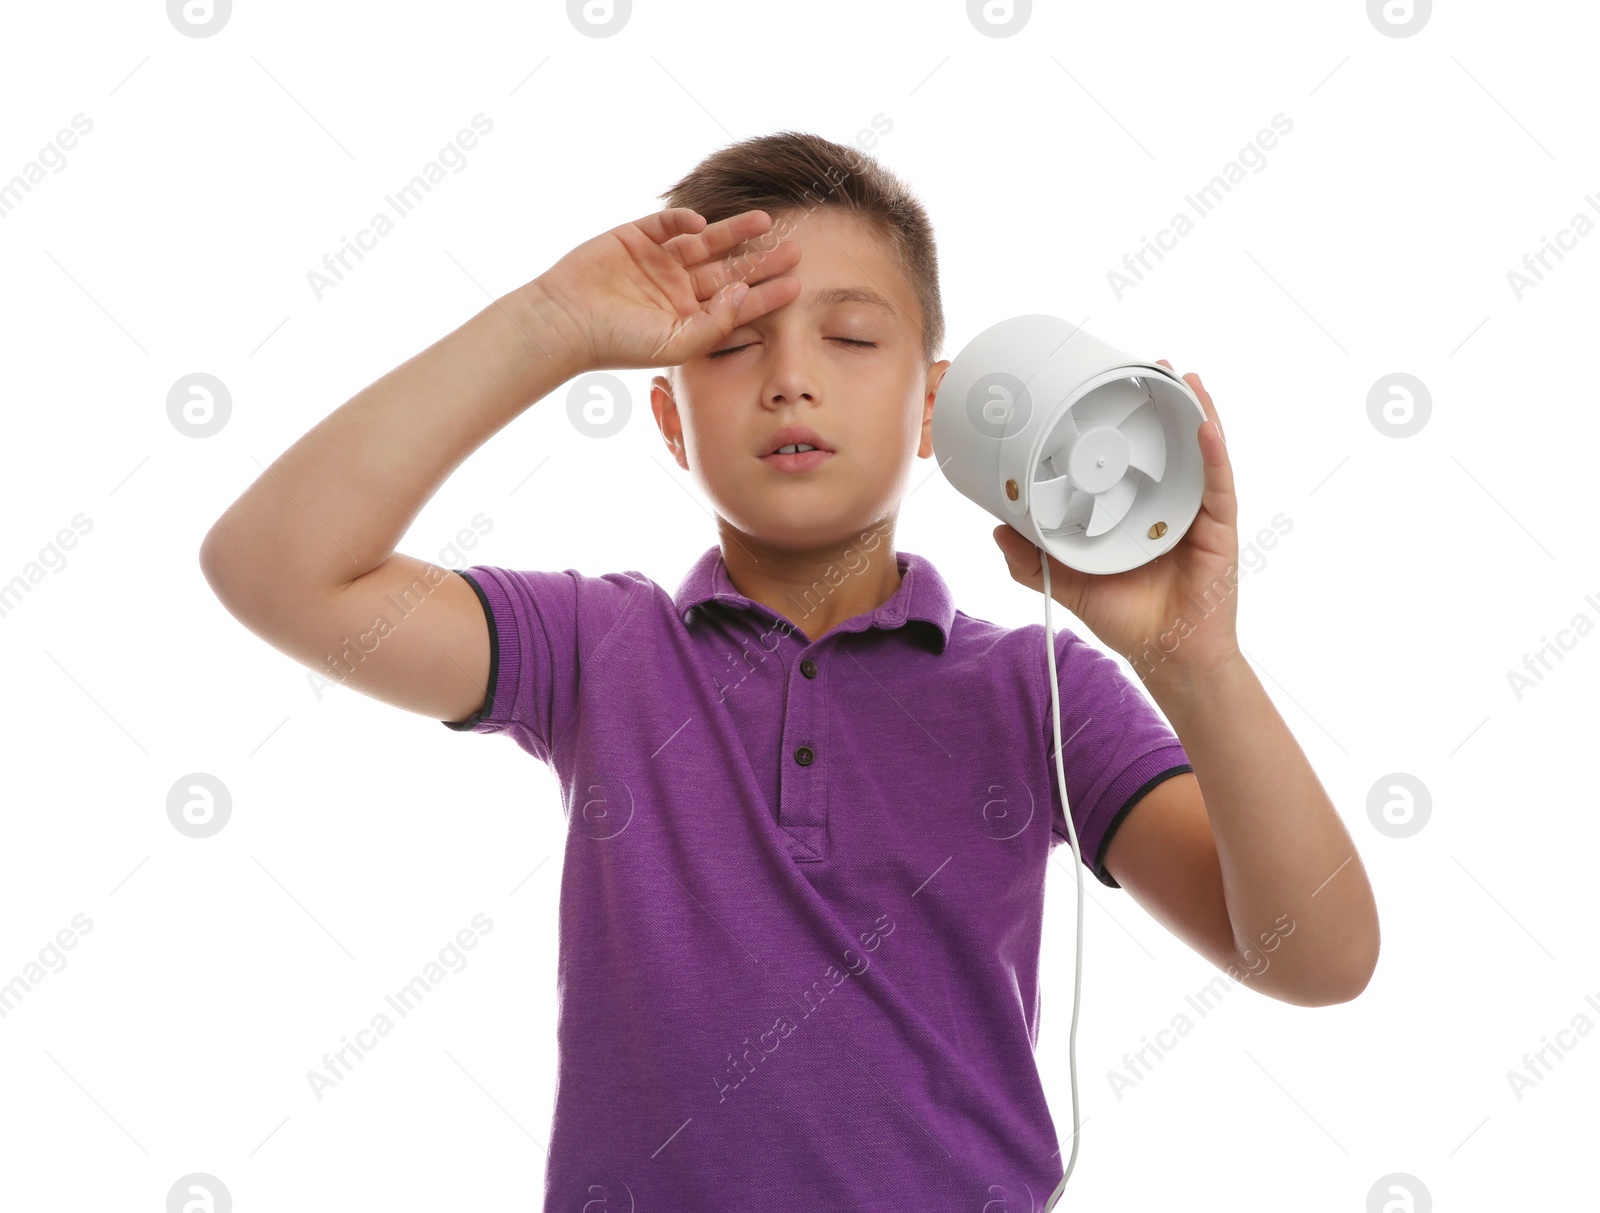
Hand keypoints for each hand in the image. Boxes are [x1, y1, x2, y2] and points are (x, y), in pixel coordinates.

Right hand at [527, 207, 801, 373]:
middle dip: (760, 261)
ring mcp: (658, 262)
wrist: (567, 323)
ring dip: (734, 232)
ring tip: (766, 222)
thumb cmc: (619, 342)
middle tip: (796, 249)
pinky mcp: (635, 238)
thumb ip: (715, 323)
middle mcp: (678, 289)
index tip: (798, 284)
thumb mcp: (677, 343)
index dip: (767, 294)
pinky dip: (684, 221)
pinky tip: (702, 222)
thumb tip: (745, 294)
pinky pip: (667, 225)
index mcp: (689, 318)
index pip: (737, 304)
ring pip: (706, 243)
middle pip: (728, 271)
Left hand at [992, 362, 1240, 675]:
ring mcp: (1197, 512)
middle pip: (1171, 444)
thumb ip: (1032, 560)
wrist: (1167, 656)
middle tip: (1150, 363)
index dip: (1125, 423)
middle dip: (1165, 402)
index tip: (1108, 388)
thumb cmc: (1128, 619)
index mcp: (1138, 510)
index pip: (1134, 459)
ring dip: (1195, 410)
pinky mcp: (1218, 528)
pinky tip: (1205, 425)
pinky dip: (1213, 453)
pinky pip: (1218, 484)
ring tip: (1182, 374)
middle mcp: (1170, 503)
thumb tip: (997, 529)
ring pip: (1200, 452)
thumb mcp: (1069, 583)